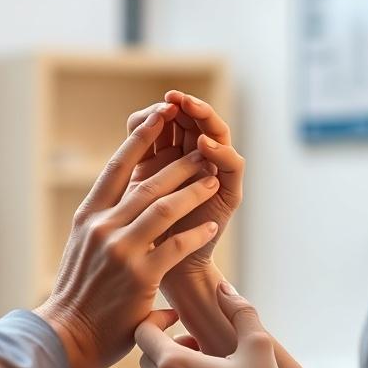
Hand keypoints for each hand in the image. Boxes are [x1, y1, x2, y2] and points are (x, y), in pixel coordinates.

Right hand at [35, 109, 221, 367]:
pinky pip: (176, 246)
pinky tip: (212, 227)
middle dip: (178, 161)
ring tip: (212, 179)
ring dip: (192, 190)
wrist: (67, 338)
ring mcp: (120, 250)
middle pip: (147, 182)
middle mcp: (102, 226)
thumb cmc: (78, 296)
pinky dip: (196, 234)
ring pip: (164, 207)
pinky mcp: (140, 275)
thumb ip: (107, 227)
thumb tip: (131, 214)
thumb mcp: (82, 250)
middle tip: (200, 146)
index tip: (157, 115)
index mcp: (87, 216)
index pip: (115, 168)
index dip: (139, 138)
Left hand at [126, 91, 244, 278]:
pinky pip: (232, 163)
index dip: (162, 111)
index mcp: (171, 155)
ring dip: (205, 117)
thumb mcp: (135, 193)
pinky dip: (219, 151)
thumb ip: (139, 162)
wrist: (168, 272)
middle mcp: (198, 159)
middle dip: (185, 106)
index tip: (154, 103)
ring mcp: (217, 173)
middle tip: (174, 96)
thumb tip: (136, 126)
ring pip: (218, 133)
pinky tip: (204, 144)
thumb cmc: (145, 234)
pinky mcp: (231, 191)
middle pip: (196, 120)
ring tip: (191, 107)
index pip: (170, 122)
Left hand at [135, 283, 285, 367]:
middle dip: (166, 341)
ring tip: (207, 362)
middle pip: (146, 353)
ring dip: (172, 363)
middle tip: (196, 341)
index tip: (179, 316)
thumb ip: (240, 310)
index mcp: (173, 363)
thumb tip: (224, 288)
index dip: (158, 318)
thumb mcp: (257, 344)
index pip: (142, 331)